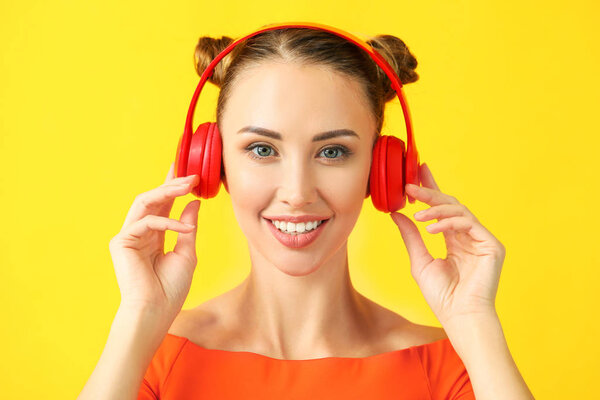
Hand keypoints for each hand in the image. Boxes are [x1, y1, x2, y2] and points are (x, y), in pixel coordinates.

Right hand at [108, 162, 200, 316]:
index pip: (163, 205)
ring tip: (188, 185)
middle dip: (172, 184)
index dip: (173, 187)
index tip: (188, 172)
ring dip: (167, 191)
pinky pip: (146, 222)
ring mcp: (128, 236)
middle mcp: (139, 232)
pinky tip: (184, 228)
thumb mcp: (187, 253)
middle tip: (192, 174)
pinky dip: (167, 222)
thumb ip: (187, 227)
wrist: (156, 311)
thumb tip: (194, 202)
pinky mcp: (121, 242)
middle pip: (153, 199)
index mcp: (154, 236)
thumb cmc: (171, 289)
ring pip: (145, 203)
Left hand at [390, 163, 504, 324]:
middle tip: (411, 185)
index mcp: (454, 239)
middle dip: (430, 192)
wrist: (459, 316)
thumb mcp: (419, 260)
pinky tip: (431, 227)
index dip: (431, 189)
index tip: (418, 172)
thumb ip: (411, 236)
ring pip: (459, 210)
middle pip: (451, 204)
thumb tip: (396, 214)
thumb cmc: (441, 295)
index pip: (443, 208)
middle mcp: (469, 236)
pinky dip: (449, 222)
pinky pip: (469, 223)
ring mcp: (482, 239)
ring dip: (436, 208)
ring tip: (418, 213)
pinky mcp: (491, 245)